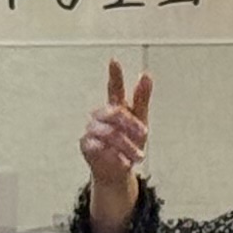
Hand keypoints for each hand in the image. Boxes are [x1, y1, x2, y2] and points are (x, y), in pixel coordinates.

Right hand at [80, 62, 153, 232]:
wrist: (118, 171)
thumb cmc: (129, 143)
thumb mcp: (141, 121)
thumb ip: (141, 98)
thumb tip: (146, 75)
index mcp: (116, 107)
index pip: (114, 88)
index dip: (114, 75)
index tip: (114, 61)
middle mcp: (101, 116)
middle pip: (116, 113)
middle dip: (132, 125)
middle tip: (145, 135)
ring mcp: (91, 129)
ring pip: (110, 133)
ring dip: (126, 145)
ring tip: (138, 156)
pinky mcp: (86, 145)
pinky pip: (100, 147)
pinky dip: (114, 155)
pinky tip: (124, 161)